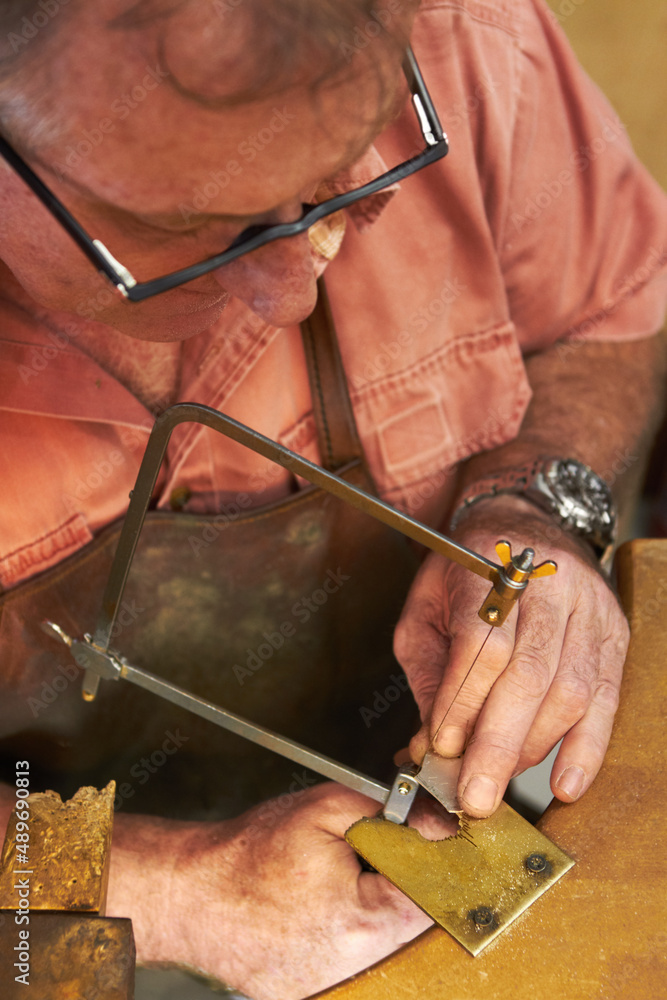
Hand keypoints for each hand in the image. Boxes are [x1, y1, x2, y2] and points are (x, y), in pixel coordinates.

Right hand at [107, 782, 455, 999]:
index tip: (422, 848)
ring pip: (374, 946)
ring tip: (324, 886)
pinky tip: (307, 912)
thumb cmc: (247, 853)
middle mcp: (349, 966)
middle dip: (393, 886)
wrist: (186, 893)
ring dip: (365, 912)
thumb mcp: (324, 808)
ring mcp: (325, 986)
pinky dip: (334, 934)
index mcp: (362, 921)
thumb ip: (390, 812)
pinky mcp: (304, 994)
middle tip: (358, 861)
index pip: (431, 898)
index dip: (429, 866)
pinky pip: (340, 961)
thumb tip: (438, 826)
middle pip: (404, 925)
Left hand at [393, 495, 628, 817]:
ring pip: (569, 690)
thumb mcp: (427, 608)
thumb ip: (429, 675)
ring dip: (534, 748)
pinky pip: (606, 698)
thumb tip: (430, 745)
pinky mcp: (613, 634)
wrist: (525, 525)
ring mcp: (588, 609)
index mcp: (491, 570)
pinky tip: (567, 782)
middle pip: (528, 674)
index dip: (464, 701)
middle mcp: (547, 585)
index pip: (483, 643)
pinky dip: (588, 746)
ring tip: (501, 782)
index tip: (442, 747)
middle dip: (498, 744)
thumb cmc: (466, 572)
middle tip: (475, 796)